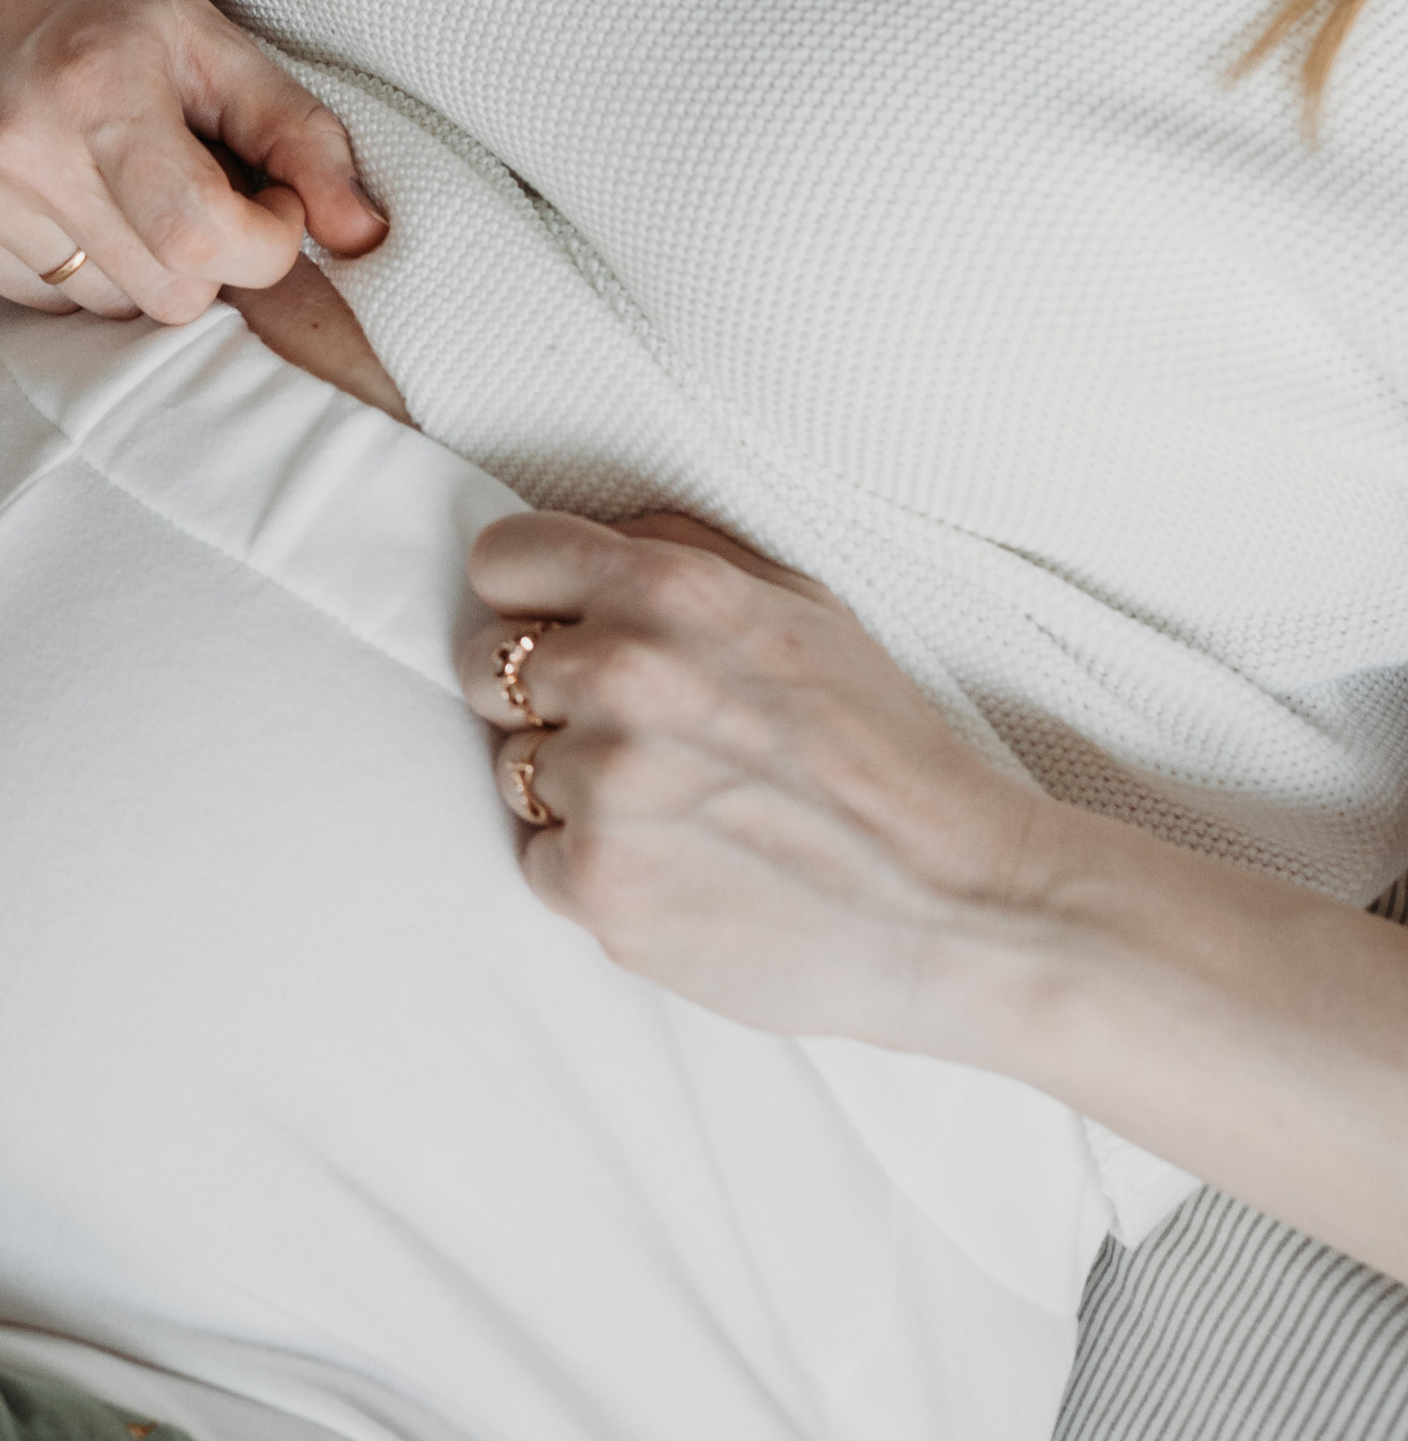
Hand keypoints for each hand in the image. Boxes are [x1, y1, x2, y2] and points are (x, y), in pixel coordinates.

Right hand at [0, 0, 384, 319]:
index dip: (265, 241)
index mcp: (99, 84)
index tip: (268, 198)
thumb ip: (301, 138)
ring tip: (116, 171)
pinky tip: (60, 185)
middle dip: (206, 252)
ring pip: (105, 305)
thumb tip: (366, 238)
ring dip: (136, 258)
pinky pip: (40, 298)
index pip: (202, 240)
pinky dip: (73, 261)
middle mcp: (16, 141)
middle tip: (193, 179)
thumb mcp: (217, 41)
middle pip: (163, 291)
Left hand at [459, 508, 1050, 1049]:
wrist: (955, 904)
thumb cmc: (885, 750)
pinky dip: (593, 868)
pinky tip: (678, 867)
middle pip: (485, 666)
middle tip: (626, 729)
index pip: (500, 560)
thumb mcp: (801, 602)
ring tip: (676, 806)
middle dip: (541, 696)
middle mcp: (624, 677)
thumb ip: (678, 553)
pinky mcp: (600, 889)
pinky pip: (539, 861)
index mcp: (668, 591)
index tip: (552, 626)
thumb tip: (585, 536)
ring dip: (574, 788)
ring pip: (514, 769)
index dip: (524, 596)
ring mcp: (605, 788)